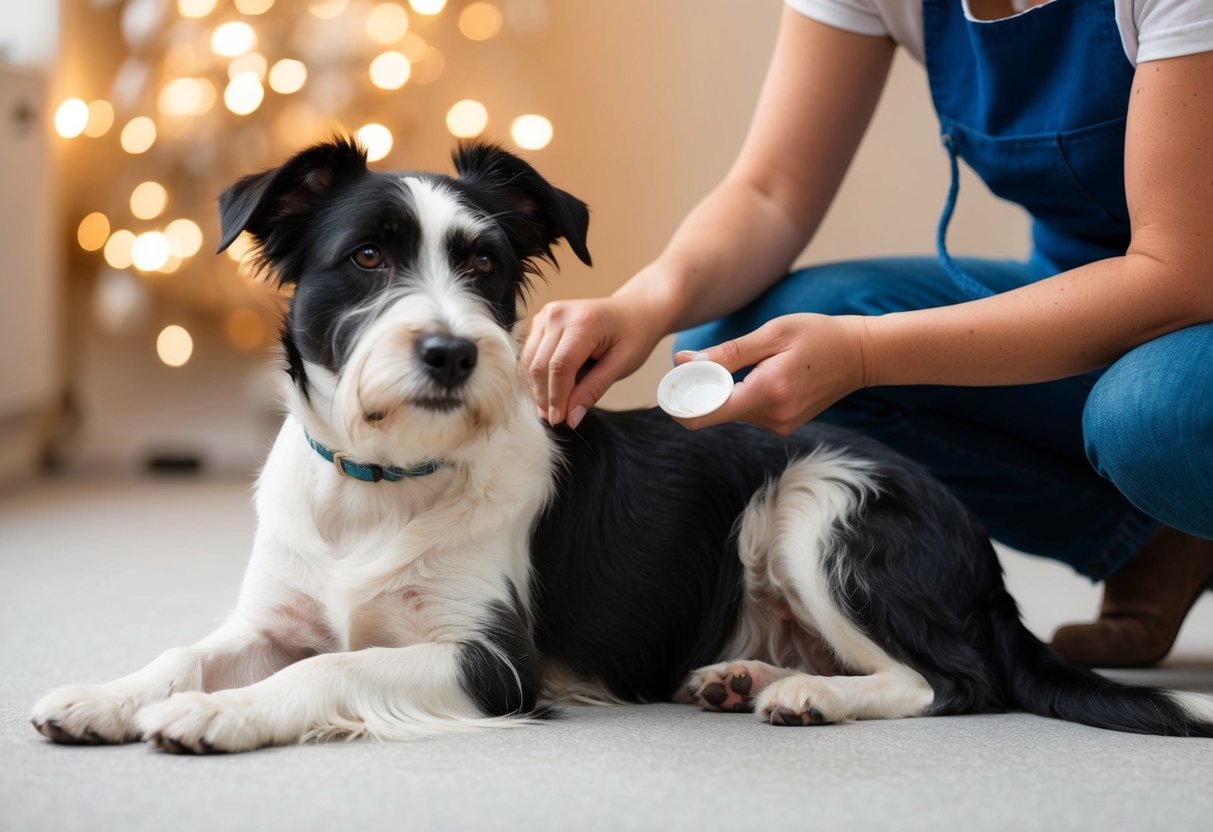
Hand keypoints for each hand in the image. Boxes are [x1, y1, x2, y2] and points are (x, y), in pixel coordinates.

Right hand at [522, 294, 665, 427]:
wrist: (633, 310)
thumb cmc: (633, 335)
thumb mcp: (622, 364)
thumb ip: (594, 389)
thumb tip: (571, 418)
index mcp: (583, 322)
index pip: (560, 366)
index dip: (557, 397)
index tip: (561, 420)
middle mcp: (559, 314)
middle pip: (539, 365)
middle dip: (545, 397)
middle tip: (557, 419)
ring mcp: (547, 315)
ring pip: (529, 362)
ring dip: (537, 389)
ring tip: (553, 407)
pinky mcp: (540, 320)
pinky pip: (529, 354)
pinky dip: (537, 376)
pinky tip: (550, 389)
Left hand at [673, 313, 871, 434]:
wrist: (861, 354)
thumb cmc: (818, 335)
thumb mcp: (772, 334)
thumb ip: (726, 353)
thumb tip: (683, 362)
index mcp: (767, 393)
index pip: (706, 414)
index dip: (680, 403)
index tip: (671, 385)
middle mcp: (772, 417)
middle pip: (716, 412)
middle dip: (702, 390)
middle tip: (698, 361)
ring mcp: (779, 425)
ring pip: (731, 412)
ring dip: (724, 391)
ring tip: (743, 361)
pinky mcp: (783, 425)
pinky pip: (748, 411)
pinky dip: (742, 395)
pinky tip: (759, 373)